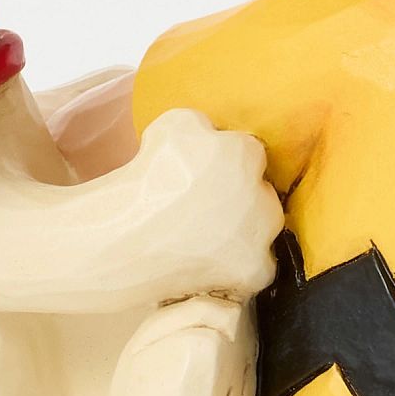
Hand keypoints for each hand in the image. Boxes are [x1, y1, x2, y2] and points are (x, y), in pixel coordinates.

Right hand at [126, 109, 282, 300]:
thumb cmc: (148, 178)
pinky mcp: (254, 270)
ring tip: (210, 238)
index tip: (207, 172)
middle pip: (261, 191)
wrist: (130, 238)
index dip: (227, 162)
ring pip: (264, 228)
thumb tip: (209, 134)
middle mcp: (263, 193)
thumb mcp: (172, 125)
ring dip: (246, 230)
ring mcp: (262, 236)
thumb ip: (201, 125)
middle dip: (242, 195)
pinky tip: (216, 265)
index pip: (248, 152)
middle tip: (207, 205)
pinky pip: (258, 267)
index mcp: (244, 154)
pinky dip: (241, 266)